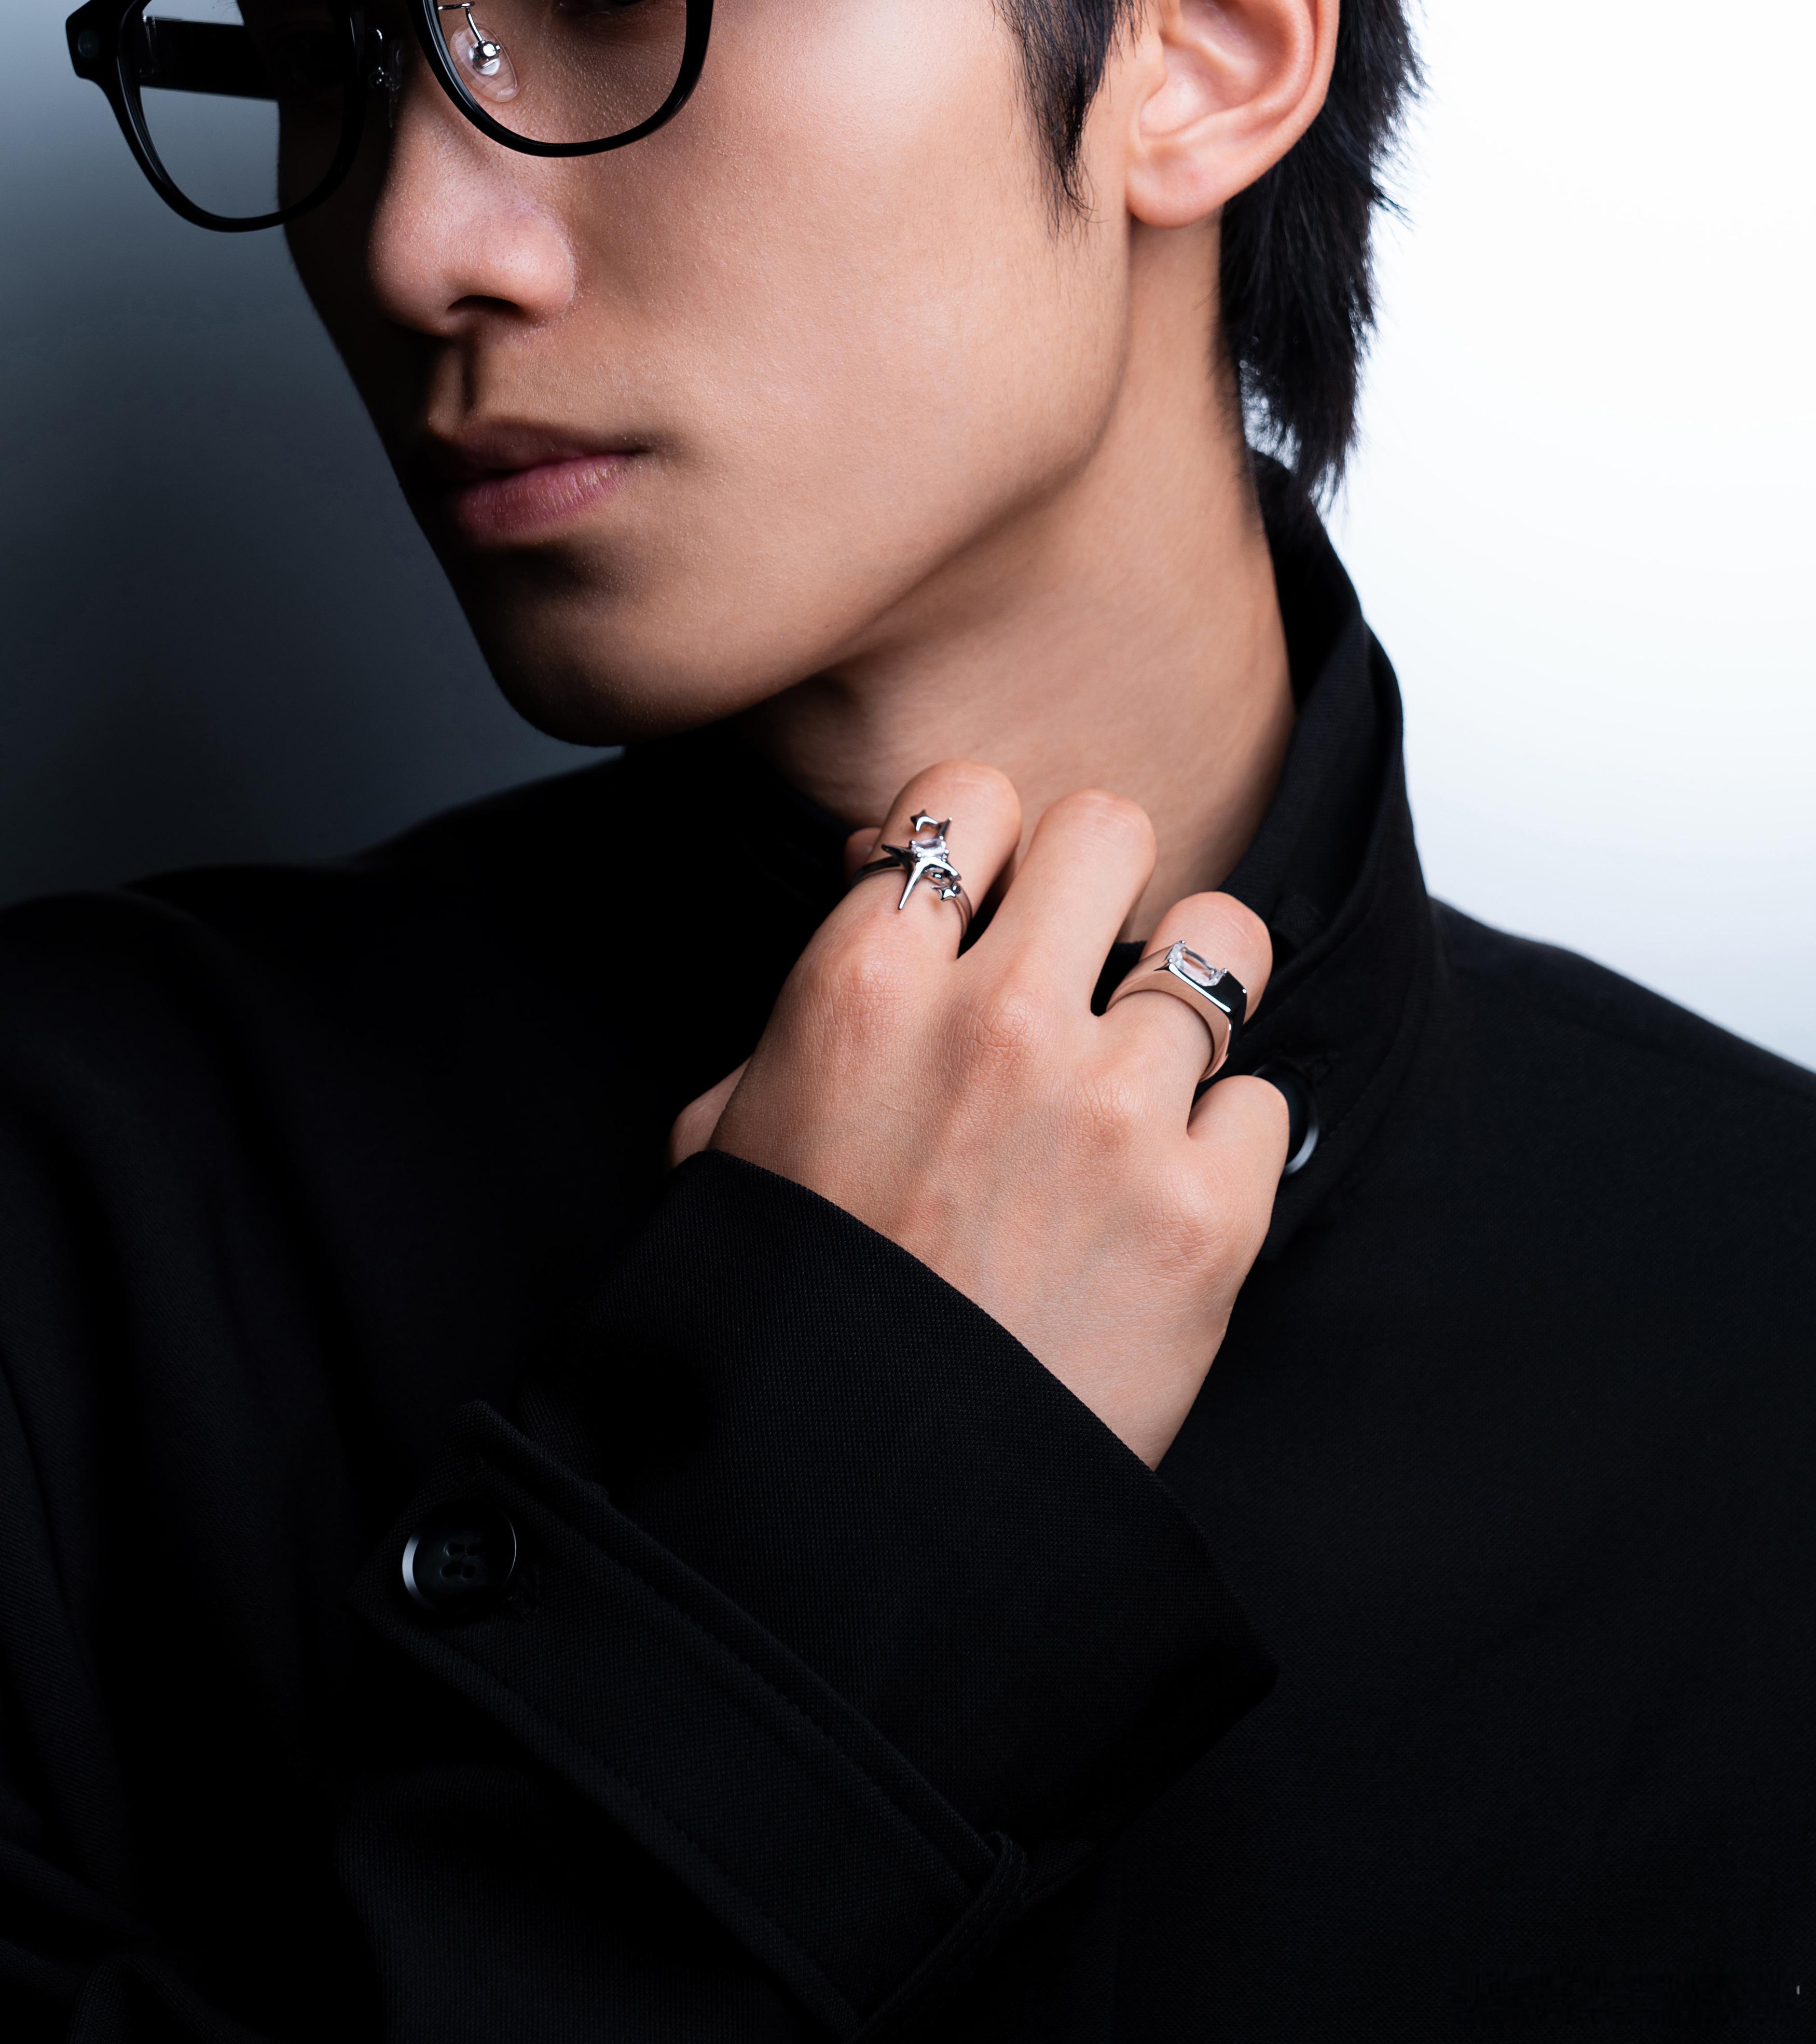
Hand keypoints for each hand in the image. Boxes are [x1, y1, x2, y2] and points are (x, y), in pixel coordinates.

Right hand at [670, 764, 1287, 1465]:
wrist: (854, 1504)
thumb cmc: (789, 1318)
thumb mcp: (731, 1141)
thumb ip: (798, 1015)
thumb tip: (872, 912)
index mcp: (864, 988)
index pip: (964, 797)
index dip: (986, 843)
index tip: (993, 895)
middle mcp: (999, 1019)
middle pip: (1109, 827)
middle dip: (1102, 887)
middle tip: (1092, 960)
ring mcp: (1112, 1108)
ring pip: (1224, 939)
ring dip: (1196, 994)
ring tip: (1161, 1061)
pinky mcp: (1205, 1211)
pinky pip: (1265, 1102)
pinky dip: (1224, 1147)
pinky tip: (1164, 1199)